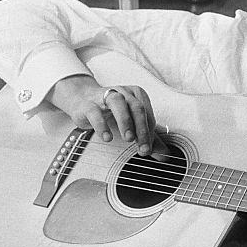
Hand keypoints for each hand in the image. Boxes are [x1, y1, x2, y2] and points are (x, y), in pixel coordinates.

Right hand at [46, 75, 168, 157]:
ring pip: (118, 103)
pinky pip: (95, 112)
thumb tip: (165, 154)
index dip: (150, 132)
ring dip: (125, 121)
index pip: (147, 113)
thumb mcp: (131, 123)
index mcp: (136, 95)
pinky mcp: (88, 104)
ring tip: (128, 139)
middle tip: (143, 148)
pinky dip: (102, 125)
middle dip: (142, 129)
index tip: (149, 149)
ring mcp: (104, 96)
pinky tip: (108, 138)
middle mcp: (123, 92)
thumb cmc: (110, 111)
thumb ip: (147, 138)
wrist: (82, 100)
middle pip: (137, 107)